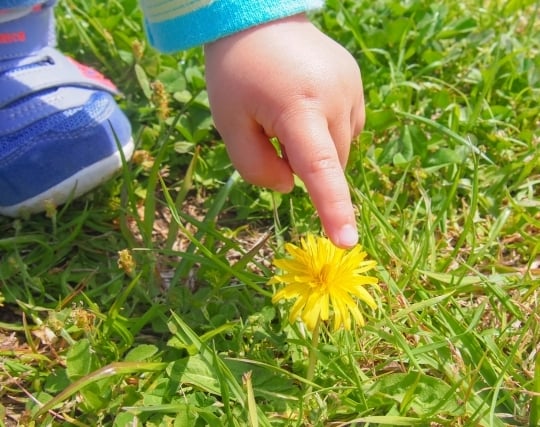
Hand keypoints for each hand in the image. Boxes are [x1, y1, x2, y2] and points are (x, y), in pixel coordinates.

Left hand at [204, 14, 364, 247]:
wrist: (257, 17)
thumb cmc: (236, 73)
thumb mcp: (229, 123)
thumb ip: (256, 167)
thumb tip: (292, 187)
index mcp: (299, 107)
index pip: (320, 169)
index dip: (333, 208)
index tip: (346, 241)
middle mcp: (335, 97)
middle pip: (328, 163)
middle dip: (303, 164)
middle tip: (271, 131)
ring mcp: (351, 87)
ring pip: (340, 148)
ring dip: (316, 147)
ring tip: (288, 112)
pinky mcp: (355, 82)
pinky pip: (347, 127)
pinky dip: (327, 131)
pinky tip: (305, 105)